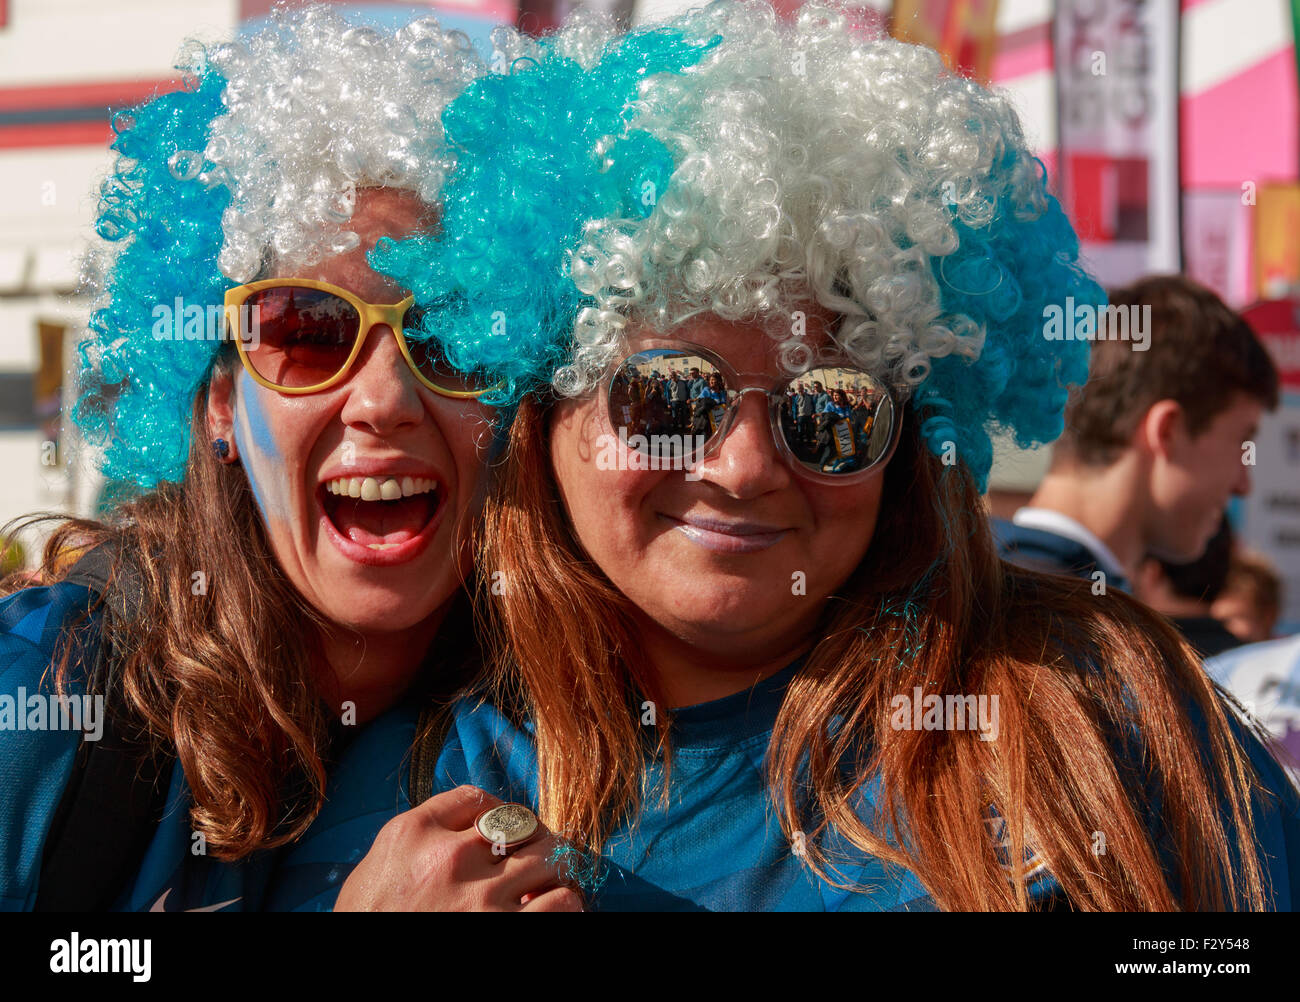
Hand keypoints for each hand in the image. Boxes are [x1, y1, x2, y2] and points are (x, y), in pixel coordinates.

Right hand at [335, 785, 582, 911]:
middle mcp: (449, 857)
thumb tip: (456, 828)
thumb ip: (414, 841)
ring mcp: (480, 898)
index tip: (500, 830)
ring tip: (550, 880)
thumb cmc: (364, 923)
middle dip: (534, 837)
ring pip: (549, 856)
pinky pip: (559, 904)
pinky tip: (555, 907)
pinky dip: (565, 903)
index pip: (476, 798)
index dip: (496, 812)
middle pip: (520, 823)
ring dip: (554, 868)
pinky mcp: (505, 933)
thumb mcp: (374, 871)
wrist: (357, 976)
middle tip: (536, 853)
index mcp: (413, 834)